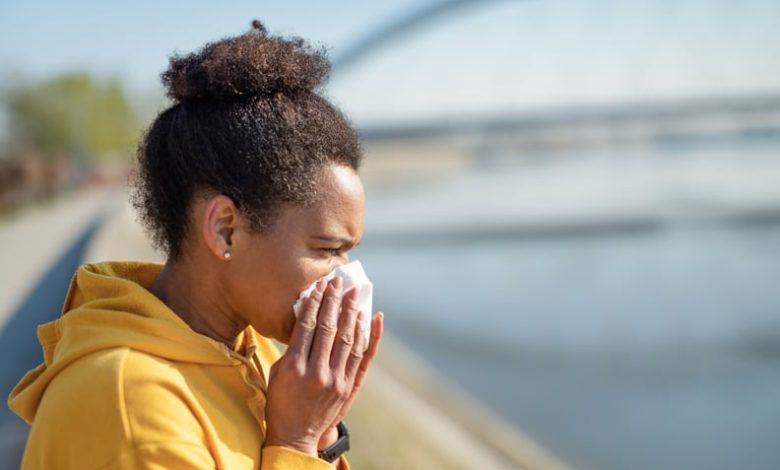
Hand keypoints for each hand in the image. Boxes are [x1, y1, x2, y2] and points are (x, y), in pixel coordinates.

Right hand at [264, 276, 383, 455]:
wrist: (296, 437)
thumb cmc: (281, 402)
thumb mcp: (277, 374)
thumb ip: (292, 349)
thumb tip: (306, 320)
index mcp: (294, 367)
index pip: (306, 326)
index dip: (314, 303)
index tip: (319, 286)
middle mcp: (317, 372)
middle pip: (329, 328)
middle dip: (334, 302)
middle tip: (339, 282)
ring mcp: (336, 380)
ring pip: (348, 339)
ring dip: (351, 313)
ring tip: (354, 294)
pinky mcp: (349, 387)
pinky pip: (361, 356)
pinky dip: (368, 336)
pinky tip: (371, 319)